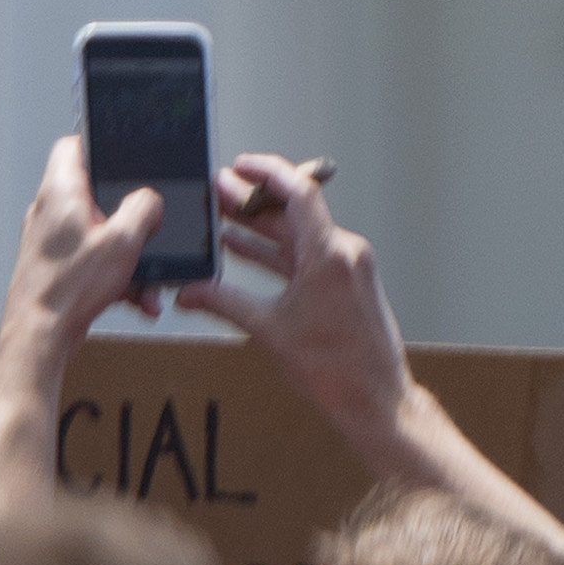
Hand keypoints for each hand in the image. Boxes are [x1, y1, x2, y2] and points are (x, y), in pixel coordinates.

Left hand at [7, 135, 169, 349]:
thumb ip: (144, 207)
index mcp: (59, 192)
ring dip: (124, 251)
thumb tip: (150, 199)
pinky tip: (133, 296)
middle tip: (143, 224)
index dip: (100, 144)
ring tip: (142, 276)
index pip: (72, 146)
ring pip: (96, 231)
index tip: (123, 154)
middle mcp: (47, 213)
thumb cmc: (68, 290)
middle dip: (125, 212)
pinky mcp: (52, 267)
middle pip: (92, 192)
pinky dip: (112, 273)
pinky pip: (90, 259)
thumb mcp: (124, 240)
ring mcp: (47, 241)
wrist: (38, 338)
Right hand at [181, 152, 414, 450]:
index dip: (267, 173)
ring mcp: (347, 268)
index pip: (299, 193)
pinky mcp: (345, 284)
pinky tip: (244, 249)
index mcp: (330, 254)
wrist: (374, 398)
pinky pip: (305, 258)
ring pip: (297, 236)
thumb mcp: (268, 330)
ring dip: (261, 228)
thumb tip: (190, 291)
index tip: (240, 166)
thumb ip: (224, 303)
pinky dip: (276, 253)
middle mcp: (344, 252)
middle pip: (294, 213)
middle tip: (218, 191)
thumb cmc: (334, 369)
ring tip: (223, 217)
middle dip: (253, 202)